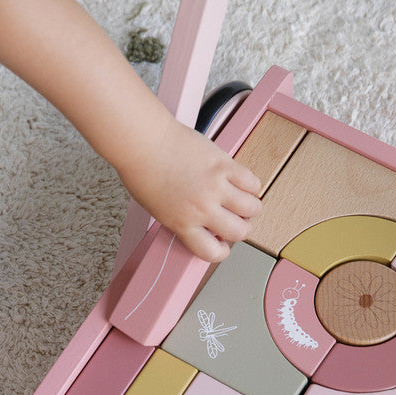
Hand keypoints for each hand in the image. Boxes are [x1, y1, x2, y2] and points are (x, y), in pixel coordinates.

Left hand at [117, 119, 262, 262]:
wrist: (145, 142)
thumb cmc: (143, 171)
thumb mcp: (159, 210)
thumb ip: (183, 221)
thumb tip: (205, 225)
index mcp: (183, 224)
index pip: (212, 253)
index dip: (221, 250)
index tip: (221, 242)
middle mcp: (202, 209)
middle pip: (239, 232)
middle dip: (242, 229)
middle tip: (237, 220)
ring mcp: (216, 187)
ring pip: (252, 208)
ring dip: (250, 208)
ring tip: (242, 201)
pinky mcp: (224, 165)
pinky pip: (252, 182)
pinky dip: (252, 186)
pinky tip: (242, 183)